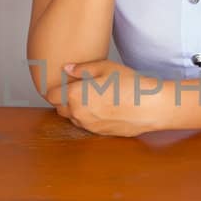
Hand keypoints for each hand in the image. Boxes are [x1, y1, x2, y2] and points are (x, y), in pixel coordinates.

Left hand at [54, 58, 169, 135]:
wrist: (150, 107)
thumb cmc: (129, 85)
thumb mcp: (105, 67)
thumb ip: (82, 68)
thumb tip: (68, 68)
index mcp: (75, 95)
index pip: (50, 95)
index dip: (56, 88)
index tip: (64, 82)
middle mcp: (78, 113)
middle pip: (59, 108)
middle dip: (63, 99)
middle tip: (77, 88)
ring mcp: (88, 125)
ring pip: (72, 118)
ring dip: (75, 109)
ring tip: (92, 97)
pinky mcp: (99, 133)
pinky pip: (86, 125)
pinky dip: (88, 117)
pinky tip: (102, 107)